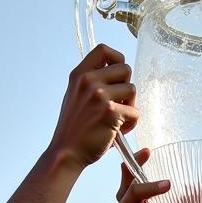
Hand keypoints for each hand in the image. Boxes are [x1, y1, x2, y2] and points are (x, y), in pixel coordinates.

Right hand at [48, 45, 138, 170]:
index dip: (117, 58)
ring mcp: (99, 95)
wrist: (67, 153)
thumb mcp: (75, 96)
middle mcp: (88, 81)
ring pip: (132, 90)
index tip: (118, 74)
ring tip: (119, 119)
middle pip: (125, 68)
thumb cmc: (75, 128)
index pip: (103, 49)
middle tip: (119, 103)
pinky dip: (131, 123)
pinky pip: (134, 112)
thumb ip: (91, 82)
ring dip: (130, 106)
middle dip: (127, 87)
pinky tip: (119, 131)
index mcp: (79, 75)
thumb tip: (116, 73)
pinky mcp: (111, 112)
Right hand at [116, 148, 172, 202]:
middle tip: (148, 154)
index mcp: (135, 191)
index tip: (147, 149)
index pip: (131, 169)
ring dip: (151, 186)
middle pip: (129, 176)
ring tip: (168, 184)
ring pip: (134, 192)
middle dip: (137, 163)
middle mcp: (127, 198)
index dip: (136, 157)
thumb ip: (188, 193)